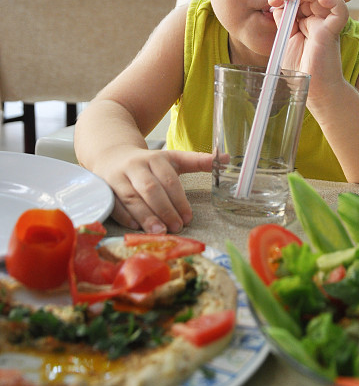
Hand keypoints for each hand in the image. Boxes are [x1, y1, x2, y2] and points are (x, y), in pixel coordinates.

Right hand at [93, 147, 213, 233]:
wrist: (111, 153)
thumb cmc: (148, 162)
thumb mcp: (172, 158)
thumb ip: (198, 161)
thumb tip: (226, 158)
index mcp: (155, 158)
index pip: (169, 179)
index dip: (179, 199)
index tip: (188, 217)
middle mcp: (136, 166)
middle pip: (150, 189)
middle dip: (164, 209)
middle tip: (177, 227)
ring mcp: (118, 178)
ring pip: (131, 197)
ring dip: (145, 216)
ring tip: (159, 232)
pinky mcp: (104, 189)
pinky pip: (115, 204)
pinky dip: (125, 217)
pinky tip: (136, 228)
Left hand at [268, 0, 348, 80]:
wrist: (312, 89)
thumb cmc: (300, 69)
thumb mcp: (285, 41)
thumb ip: (284, 22)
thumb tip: (278, 5)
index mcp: (305, 22)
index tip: (271, 1)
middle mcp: (317, 21)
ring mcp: (325, 25)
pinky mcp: (332, 31)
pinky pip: (340, 11)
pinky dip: (334, 1)